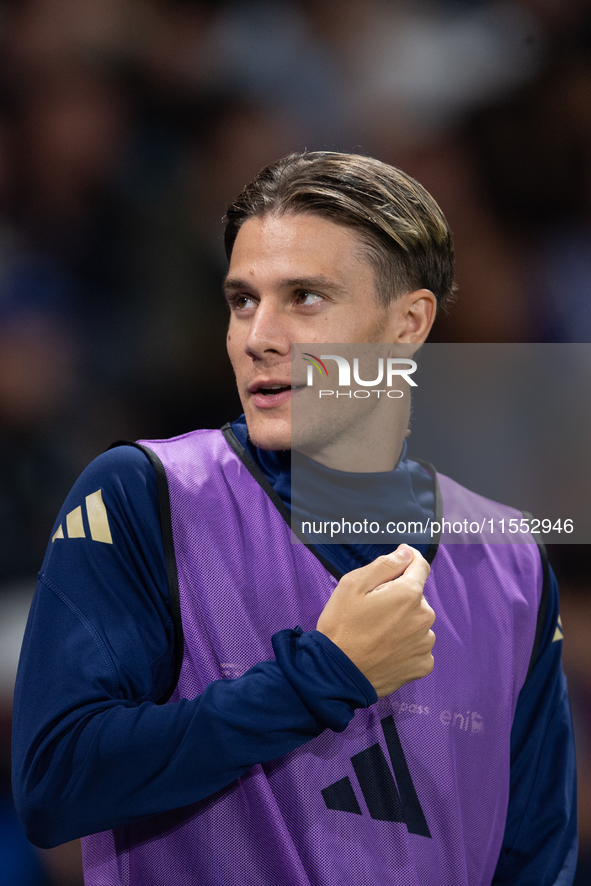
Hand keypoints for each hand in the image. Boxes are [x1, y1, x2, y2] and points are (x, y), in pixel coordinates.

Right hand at [316, 545, 434, 697]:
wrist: (337, 674)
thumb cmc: (341, 626)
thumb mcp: (353, 584)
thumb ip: (385, 565)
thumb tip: (407, 553)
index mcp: (408, 594)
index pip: (420, 566)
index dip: (408, 560)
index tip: (398, 562)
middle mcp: (424, 617)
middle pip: (416, 596)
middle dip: (399, 596)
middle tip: (373, 609)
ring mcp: (425, 643)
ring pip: (417, 621)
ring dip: (403, 621)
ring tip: (377, 632)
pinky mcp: (422, 665)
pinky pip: (418, 645)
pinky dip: (406, 644)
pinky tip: (386, 649)